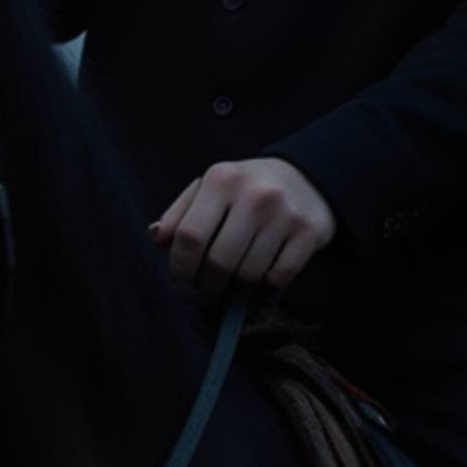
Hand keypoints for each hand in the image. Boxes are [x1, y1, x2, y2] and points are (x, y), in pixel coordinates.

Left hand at [150, 157, 336, 291]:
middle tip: (207, 285)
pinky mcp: (309, 232)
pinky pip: (279, 277)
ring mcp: (285, 213)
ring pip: (249, 274)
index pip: (190, 236)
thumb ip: (179, 214)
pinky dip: (266, 287)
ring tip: (234, 280)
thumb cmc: (245, 190)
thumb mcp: (209, 190)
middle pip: (219, 262)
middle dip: (208, 284)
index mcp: (222, 179)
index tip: (182, 276)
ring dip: (237, 288)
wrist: (305, 179)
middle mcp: (255, 194)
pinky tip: (261, 277)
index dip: (180, 266)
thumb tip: (157, 239)